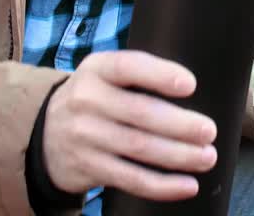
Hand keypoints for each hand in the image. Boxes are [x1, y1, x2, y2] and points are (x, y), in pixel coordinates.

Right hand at [42, 50, 217, 200]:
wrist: (44, 134)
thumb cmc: (94, 98)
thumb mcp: (104, 74)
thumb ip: (138, 75)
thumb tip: (194, 88)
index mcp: (97, 69)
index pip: (128, 67)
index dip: (160, 75)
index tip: (190, 85)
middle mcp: (87, 100)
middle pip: (140, 113)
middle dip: (180, 125)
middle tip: (209, 131)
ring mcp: (86, 136)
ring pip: (139, 148)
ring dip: (179, 156)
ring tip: (206, 157)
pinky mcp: (89, 167)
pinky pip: (131, 179)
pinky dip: (163, 185)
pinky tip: (187, 185)